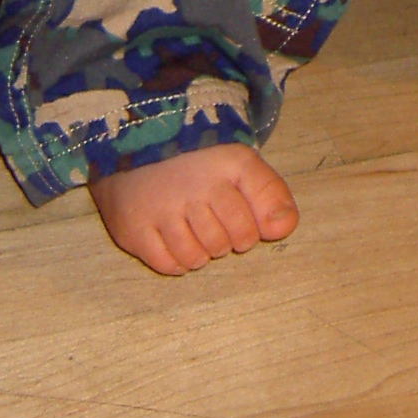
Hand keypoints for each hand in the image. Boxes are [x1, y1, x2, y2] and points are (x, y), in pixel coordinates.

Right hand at [89, 143, 298, 274]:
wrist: (134, 152)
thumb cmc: (196, 165)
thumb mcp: (240, 165)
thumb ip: (270, 193)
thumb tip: (284, 227)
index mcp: (226, 164)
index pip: (255, 223)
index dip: (252, 227)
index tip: (241, 214)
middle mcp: (193, 184)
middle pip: (229, 242)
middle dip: (228, 239)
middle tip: (212, 220)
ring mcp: (160, 209)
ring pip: (198, 257)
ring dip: (201, 251)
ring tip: (193, 229)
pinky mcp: (133, 229)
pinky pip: (170, 265)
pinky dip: (177, 261)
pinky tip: (173, 239)